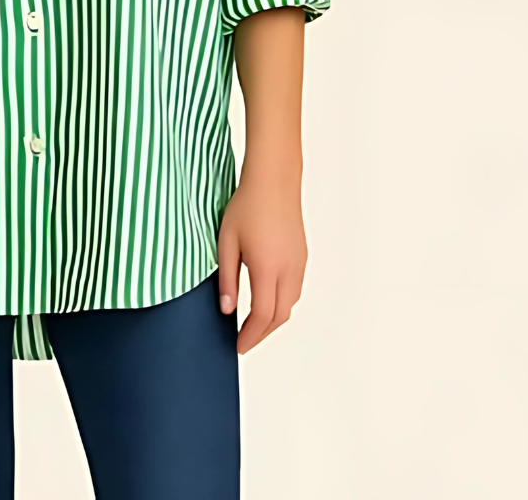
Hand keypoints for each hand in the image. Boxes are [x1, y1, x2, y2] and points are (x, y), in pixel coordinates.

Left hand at [216, 169, 306, 353]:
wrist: (274, 180)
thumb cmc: (247, 205)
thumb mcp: (226, 242)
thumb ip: (226, 278)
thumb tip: (226, 309)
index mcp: (267, 268)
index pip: (262, 315)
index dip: (250, 336)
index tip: (238, 347)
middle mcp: (288, 269)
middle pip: (280, 316)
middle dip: (262, 334)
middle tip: (244, 341)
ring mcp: (299, 263)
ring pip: (290, 304)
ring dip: (273, 319)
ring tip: (253, 324)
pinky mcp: (302, 256)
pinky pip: (294, 289)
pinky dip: (281, 303)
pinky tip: (267, 299)